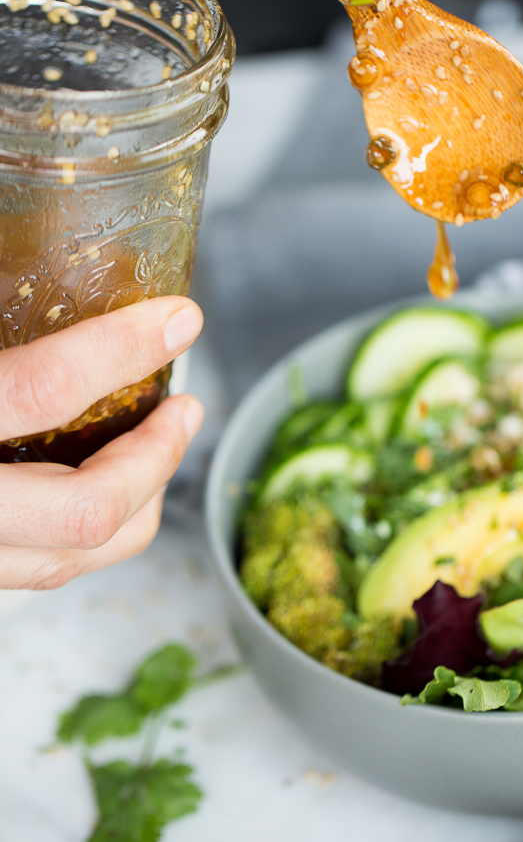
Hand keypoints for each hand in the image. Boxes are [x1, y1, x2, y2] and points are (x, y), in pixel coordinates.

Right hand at [0, 296, 204, 589]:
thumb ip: (12, 332)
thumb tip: (68, 273)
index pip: (43, 390)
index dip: (121, 350)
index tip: (177, 321)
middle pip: (86, 508)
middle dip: (156, 460)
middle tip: (186, 411)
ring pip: (70, 559)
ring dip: (137, 505)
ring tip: (161, 449)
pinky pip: (42, 568)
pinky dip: (91, 531)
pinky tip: (107, 487)